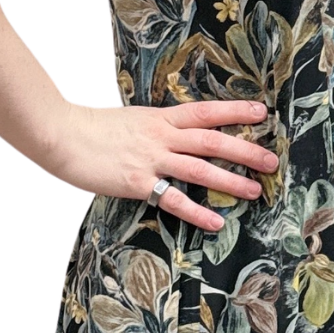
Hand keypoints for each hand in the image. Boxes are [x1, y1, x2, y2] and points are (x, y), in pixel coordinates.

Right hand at [47, 98, 278, 231]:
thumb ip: (155, 128)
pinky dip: (197, 211)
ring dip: (230, 181)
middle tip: (271, 160)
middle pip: (212, 141)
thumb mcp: (131, 120)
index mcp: (159, 118)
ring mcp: (150, 160)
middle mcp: (161, 137)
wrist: (62, 134)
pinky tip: (216, 221)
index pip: (205, 111)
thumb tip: (176, 135)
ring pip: (200, 169)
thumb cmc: (92, 128)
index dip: (234, 111)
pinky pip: (174, 199)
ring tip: (255, 191)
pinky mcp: (137, 183)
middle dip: (245, 150)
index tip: (261, 113)